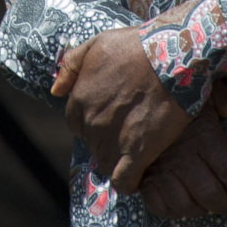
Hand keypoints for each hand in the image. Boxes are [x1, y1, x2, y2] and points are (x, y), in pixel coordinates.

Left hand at [51, 28, 193, 192]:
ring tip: (132, 152)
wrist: (172, 58)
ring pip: (105, 163)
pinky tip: (135, 176)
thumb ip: (70, 66)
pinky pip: (124, 179)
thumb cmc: (136, 47)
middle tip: (126, 132)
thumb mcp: (96, 45)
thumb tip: (55, 90)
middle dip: (105, 140)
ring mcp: (113, 138)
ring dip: (115, 160)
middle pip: (91, 143)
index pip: (76, 124)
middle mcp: (92, 122)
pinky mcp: (138, 152)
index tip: (109, 118)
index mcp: (79, 99)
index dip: (91, 122)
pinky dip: (127, 182)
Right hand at [138, 84, 226, 225]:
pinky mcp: (141, 178)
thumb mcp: (203, 94)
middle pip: (212, 195)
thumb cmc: (171, 99)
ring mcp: (160, 170)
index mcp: (203, 137)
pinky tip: (178, 199)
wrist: (125, 99)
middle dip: (224, 204)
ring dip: (198, 208)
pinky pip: (159, 206)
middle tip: (225, 200)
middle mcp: (183, 157)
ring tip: (202, 200)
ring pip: (187, 205)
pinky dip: (172, 210)